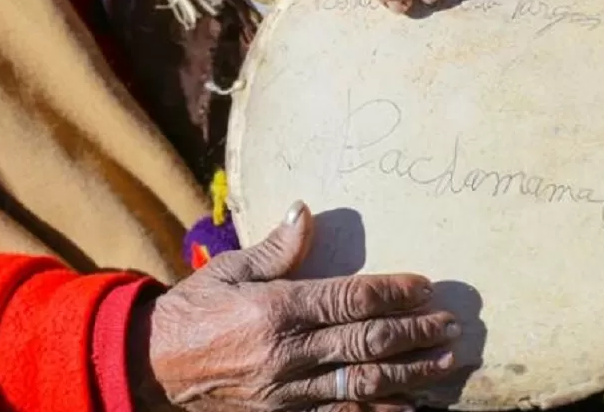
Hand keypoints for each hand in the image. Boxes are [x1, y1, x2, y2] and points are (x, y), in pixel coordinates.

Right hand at [130, 201, 459, 411]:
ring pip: (361, 384)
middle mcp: (287, 351)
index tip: (424, 285)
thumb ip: (276, 246)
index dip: (393, 291)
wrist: (152, 365)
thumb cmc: (193, 308)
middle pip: (366, 342)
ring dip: (408, 373)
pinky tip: (405, 408)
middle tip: (450, 325)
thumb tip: (306, 211)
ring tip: (443, 362)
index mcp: (277, 308)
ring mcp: (286, 390)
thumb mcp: (229, 267)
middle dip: (414, 332)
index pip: (350, 297)